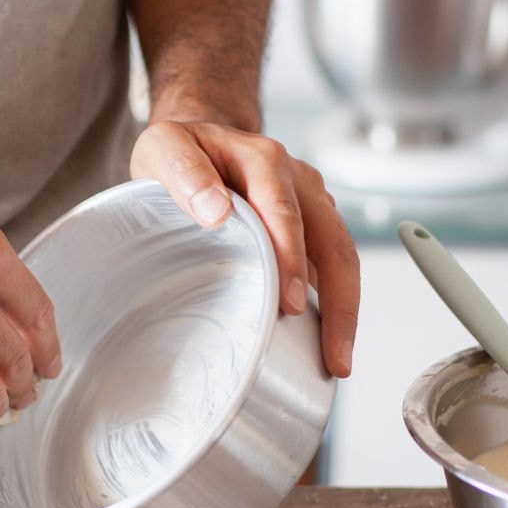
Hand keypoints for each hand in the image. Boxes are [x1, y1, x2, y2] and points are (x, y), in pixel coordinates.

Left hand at [131, 121, 359, 377]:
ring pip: (341, 260)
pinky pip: (330, 269)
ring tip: (335, 364)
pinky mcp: (312, 230)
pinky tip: (321, 347)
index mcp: (264, 161)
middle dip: (340, 305)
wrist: (199, 142)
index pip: (286, 213)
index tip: (291, 305)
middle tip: (333, 358)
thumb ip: (182, 173)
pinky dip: (331, 308)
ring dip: (344, 314)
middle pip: (334, 244)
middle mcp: (299, 183)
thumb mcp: (162, 149)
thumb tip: (215, 211)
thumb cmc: (180, 154)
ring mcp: (311, 207)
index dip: (292, 260)